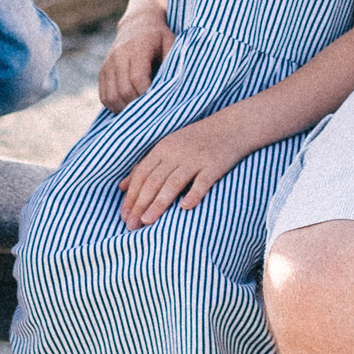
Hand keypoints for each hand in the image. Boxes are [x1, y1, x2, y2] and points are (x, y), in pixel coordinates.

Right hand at [98, 5, 169, 112]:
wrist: (138, 23)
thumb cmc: (160, 37)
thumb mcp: (171, 42)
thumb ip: (172, 62)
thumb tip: (173, 86)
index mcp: (137, 47)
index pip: (137, 78)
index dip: (147, 94)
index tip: (158, 100)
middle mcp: (119, 55)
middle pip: (124, 90)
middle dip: (138, 105)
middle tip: (151, 109)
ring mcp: (108, 64)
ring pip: (111, 97)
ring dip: (125, 109)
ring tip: (140, 110)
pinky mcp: (103, 72)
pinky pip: (104, 96)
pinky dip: (115, 106)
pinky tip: (128, 105)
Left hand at [119, 115, 235, 225]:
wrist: (231, 127)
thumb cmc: (196, 140)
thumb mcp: (168, 147)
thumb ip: (146, 165)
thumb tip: (122, 186)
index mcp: (162, 149)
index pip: (141, 175)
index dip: (131, 196)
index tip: (123, 217)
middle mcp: (176, 153)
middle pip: (154, 181)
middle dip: (140, 204)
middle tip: (130, 226)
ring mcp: (195, 159)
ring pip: (173, 183)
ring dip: (159, 203)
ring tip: (147, 222)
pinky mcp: (214, 165)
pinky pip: (202, 181)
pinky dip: (193, 194)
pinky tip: (185, 208)